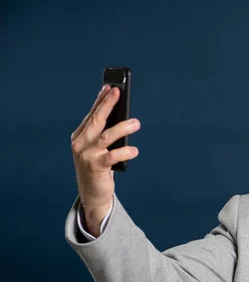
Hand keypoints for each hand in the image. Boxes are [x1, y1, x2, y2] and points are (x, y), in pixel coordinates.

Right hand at [71, 85, 140, 235]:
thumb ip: (104, 134)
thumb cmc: (98, 168)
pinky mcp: (96, 167)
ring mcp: (87, 155)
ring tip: (136, 123)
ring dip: (122, 128)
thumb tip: (121, 116)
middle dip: (107, 105)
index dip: (101, 100)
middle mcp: (80, 144)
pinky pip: (113, 156)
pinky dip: (125, 152)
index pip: (91, 115)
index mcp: (80, 137)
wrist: (92, 194)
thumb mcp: (98, 149)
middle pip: (96, 120)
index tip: (110, 87)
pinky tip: (134, 150)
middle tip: (118, 93)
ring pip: (105, 136)